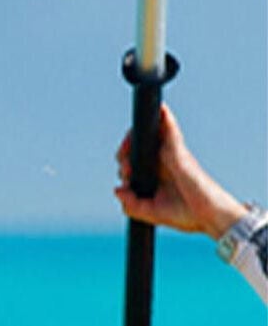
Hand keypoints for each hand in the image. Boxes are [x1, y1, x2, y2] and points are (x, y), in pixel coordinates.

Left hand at [116, 105, 245, 237]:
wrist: (208, 216)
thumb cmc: (185, 214)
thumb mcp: (151, 212)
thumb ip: (131, 204)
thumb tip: (117, 189)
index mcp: (154, 176)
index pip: (133, 162)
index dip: (124, 164)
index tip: (126, 173)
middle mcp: (162, 164)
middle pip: (137, 148)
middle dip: (125, 152)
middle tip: (127, 167)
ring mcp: (171, 156)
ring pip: (152, 136)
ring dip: (138, 133)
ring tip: (130, 138)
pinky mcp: (180, 152)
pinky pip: (171, 131)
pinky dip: (166, 120)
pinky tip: (161, 109)